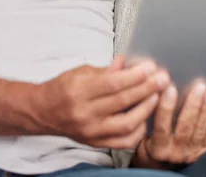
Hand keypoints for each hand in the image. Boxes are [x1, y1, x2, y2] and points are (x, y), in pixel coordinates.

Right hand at [36, 55, 169, 148]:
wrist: (43, 112)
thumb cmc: (63, 88)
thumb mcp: (81, 72)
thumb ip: (107, 70)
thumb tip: (127, 62)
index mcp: (79, 91)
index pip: (112, 84)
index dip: (134, 76)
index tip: (151, 68)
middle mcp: (84, 113)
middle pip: (122, 101)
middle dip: (146, 88)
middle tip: (162, 79)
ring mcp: (90, 131)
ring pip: (126, 124)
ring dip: (146, 109)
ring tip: (157, 96)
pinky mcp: (95, 143)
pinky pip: (123, 141)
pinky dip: (138, 130)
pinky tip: (146, 117)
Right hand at [133, 81, 205, 167]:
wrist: (163, 167)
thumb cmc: (151, 145)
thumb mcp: (143, 136)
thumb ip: (148, 119)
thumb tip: (153, 92)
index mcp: (158, 148)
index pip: (162, 126)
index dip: (166, 108)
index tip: (170, 89)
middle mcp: (176, 152)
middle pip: (185, 126)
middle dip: (193, 105)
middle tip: (198, 87)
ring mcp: (192, 153)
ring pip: (201, 129)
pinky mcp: (204, 152)